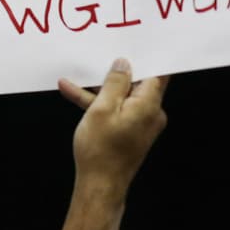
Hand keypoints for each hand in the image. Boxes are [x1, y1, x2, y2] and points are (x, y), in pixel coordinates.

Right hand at [59, 58, 168, 196]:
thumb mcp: (102, 109)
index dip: (145, 57)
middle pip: (137, 83)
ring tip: (77, 76)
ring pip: (122, 97)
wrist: (99, 186)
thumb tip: (124, 64)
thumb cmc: (100, 150)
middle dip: (117, 71)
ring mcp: (141, 124)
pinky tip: (73, 92)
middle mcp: (151, 114)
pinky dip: (99, 104)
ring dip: (100, 88)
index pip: (156, 72)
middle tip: (103, 53)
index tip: (136, 43)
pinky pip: (117, 111)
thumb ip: (115, 82)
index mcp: (149, 104)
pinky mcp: (130, 133)